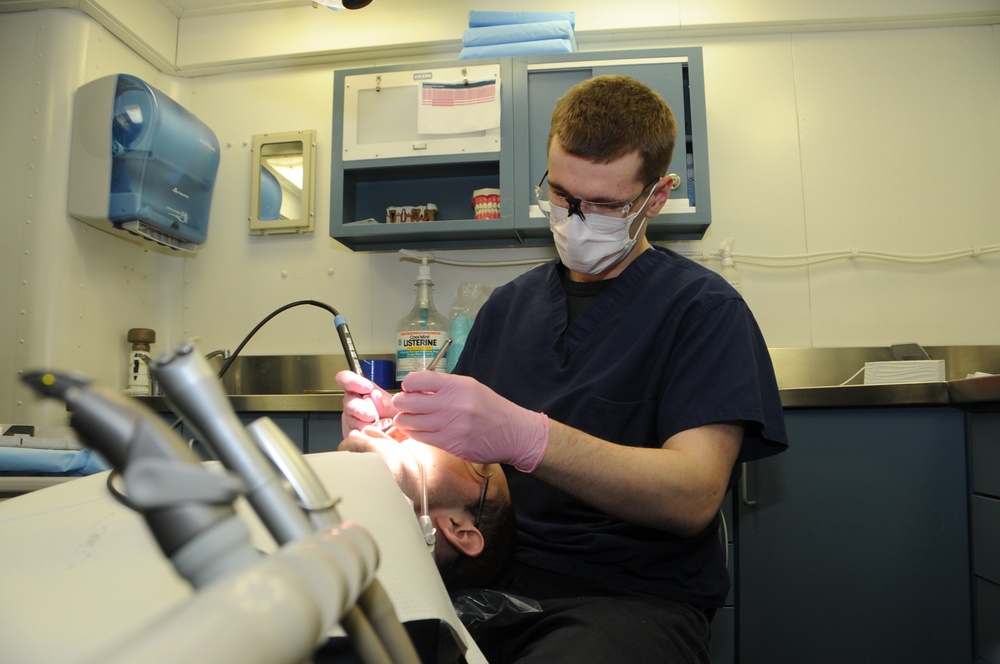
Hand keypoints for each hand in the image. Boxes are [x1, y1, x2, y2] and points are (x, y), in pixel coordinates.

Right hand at [336, 370, 396, 437]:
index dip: (352, 381)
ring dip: (365, 425)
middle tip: (372, 415)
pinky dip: (363, 436)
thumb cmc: (396, 417)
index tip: (367, 387)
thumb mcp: (394, 406)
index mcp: (360, 390)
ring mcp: (350, 420)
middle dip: (361, 409)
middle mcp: (352, 404)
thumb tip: (374, 394)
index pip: (345, 379)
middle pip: (348, 402)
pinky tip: (372, 436)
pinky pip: (352, 435)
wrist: (401, 435)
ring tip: (380, 428)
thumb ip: (383, 400)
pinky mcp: (351, 436)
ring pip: (350, 421)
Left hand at [392, 371, 548, 471]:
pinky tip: (417, 430)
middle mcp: (452, 404)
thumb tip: (414, 389)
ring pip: (411, 423)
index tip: (408, 388)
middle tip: (401, 405)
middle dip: (400, 403)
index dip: (408, 384)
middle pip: (409, 402)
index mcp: (457, 385)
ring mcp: (450, 426)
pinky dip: (415, 433)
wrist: (513, 433)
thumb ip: (443, 387)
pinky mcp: (450, 444)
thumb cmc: (490, 408)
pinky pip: (421, 438)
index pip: (418, 379)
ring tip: (406, 418)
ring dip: (404, 420)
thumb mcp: (470, 387)